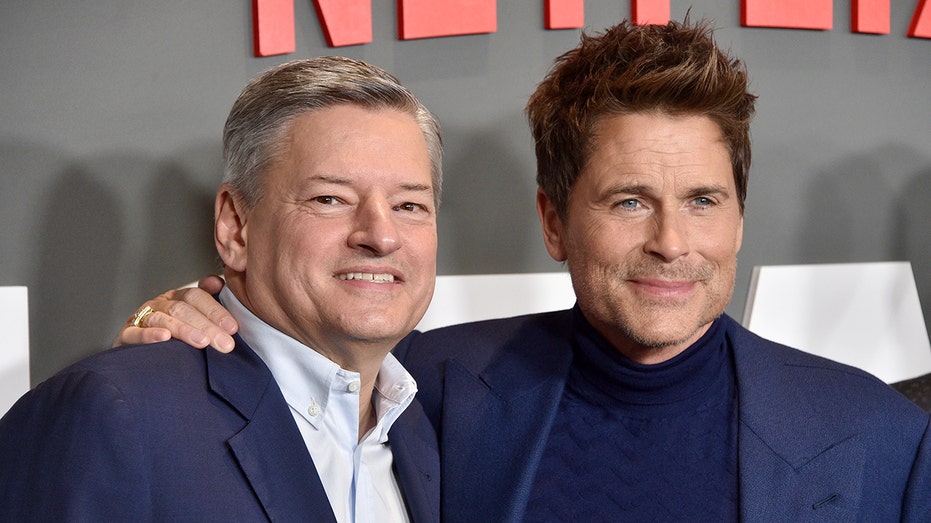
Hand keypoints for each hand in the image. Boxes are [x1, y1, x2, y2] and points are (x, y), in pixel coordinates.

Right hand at [113, 275, 237, 351]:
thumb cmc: (174, 337)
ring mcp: (142, 318)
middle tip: (225, 343)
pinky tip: (164, 338)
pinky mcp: (125, 335)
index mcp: (177, 297)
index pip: (197, 297)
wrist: (139, 360)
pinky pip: (135, 333)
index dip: (216, 311)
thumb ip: (208, 300)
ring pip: (164, 319)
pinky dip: (149, 335)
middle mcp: (159, 304)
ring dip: (185, 331)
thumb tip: (217, 281)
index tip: (233, 328)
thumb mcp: (193, 318)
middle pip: (183, 309)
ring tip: (202, 342)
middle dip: (207, 326)